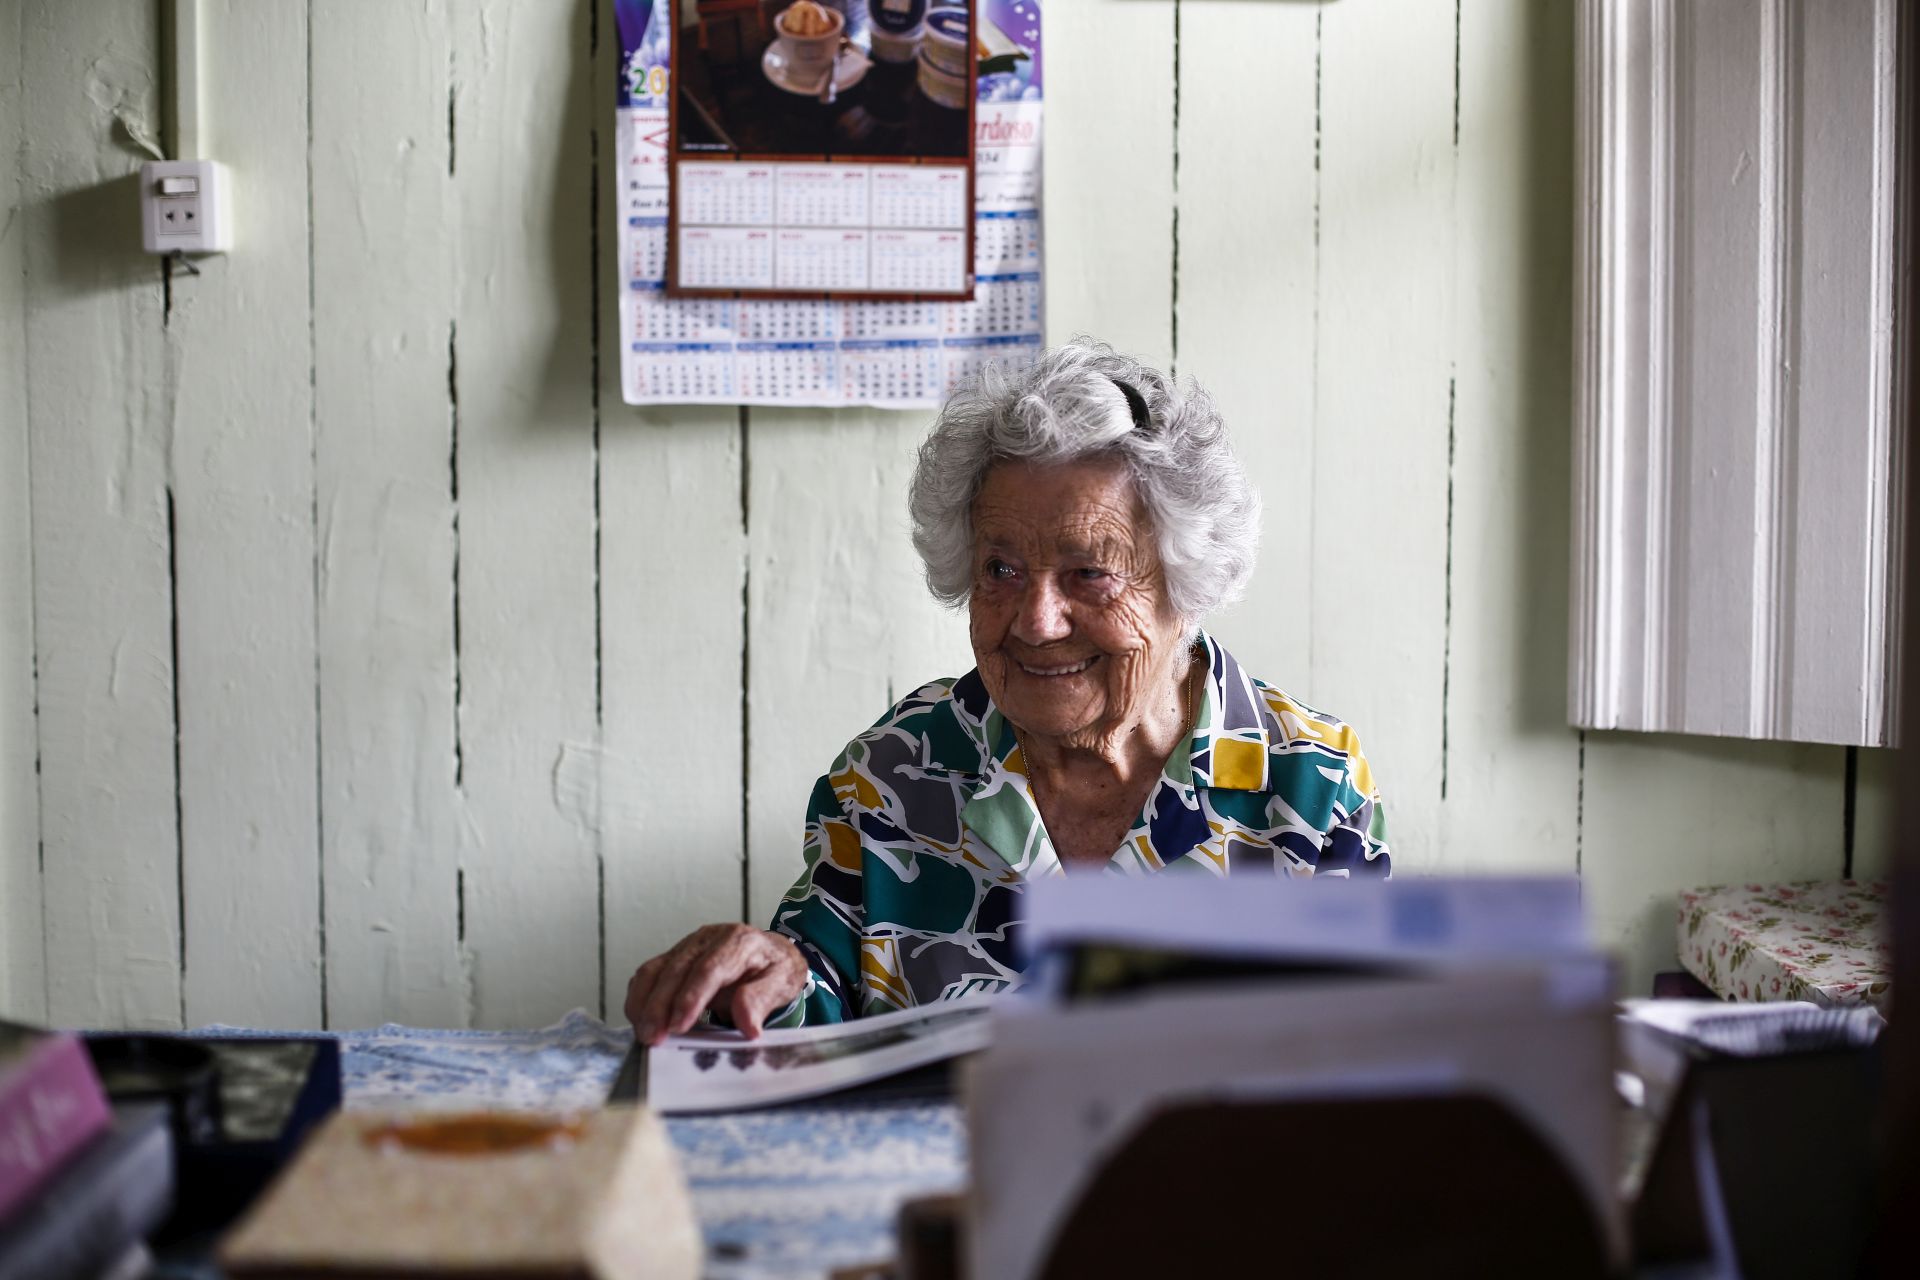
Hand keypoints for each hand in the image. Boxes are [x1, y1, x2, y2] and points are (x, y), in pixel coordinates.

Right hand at [624, 924, 808, 1045]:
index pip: (709, 968)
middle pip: (676, 970)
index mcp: (739, 941)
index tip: (679, 1026)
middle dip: (660, 1006)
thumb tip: (748, 1025)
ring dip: (644, 1003)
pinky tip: (640, 1019)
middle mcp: (709, 938)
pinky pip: (649, 973)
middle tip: (653, 1037)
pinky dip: (640, 996)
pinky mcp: (675, 956)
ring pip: (656, 970)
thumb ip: (762, 1000)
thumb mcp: (783, 982)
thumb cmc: (776, 968)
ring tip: (644, 1033)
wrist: (771, 952)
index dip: (691, 997)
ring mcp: (688, 945)